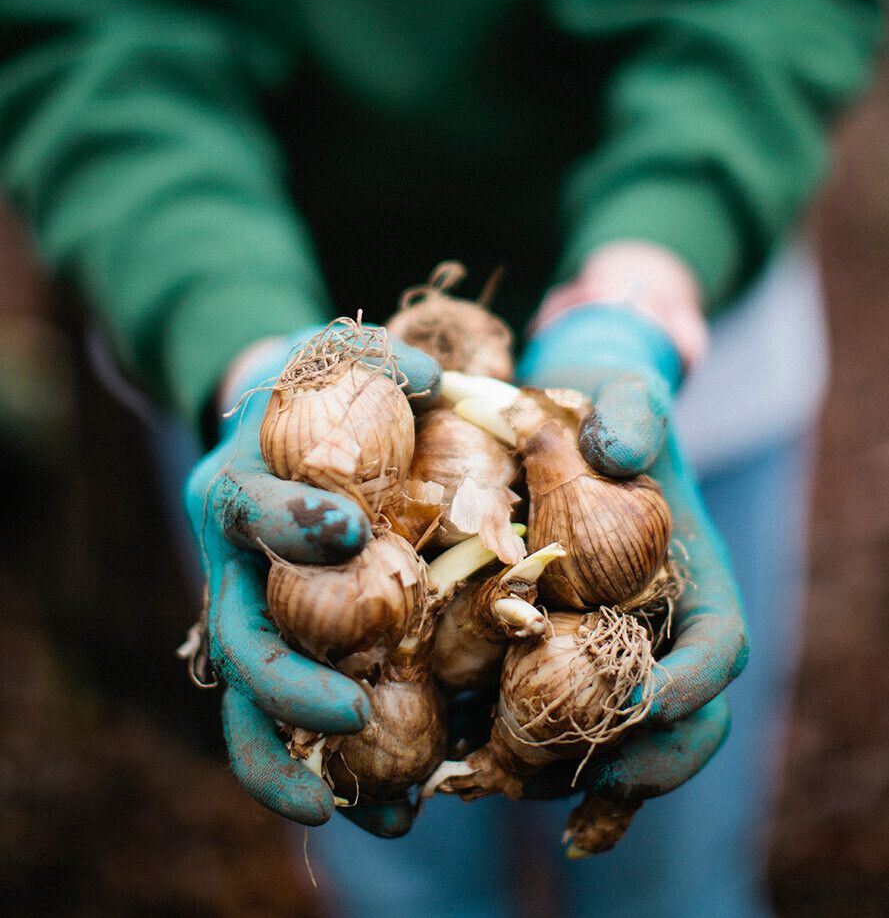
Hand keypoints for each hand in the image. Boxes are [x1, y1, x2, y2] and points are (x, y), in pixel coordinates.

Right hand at [183, 325, 440, 834]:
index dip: (290, 522)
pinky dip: (324, 769)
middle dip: (286, 676)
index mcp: (236, 489)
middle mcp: (227, 565)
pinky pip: (286, 724)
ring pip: (245, 702)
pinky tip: (382, 810)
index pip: (248, 508)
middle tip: (348, 708)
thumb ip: (386, 361)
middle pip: (236, 634)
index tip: (347, 532)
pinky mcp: (277, 653)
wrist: (269, 432)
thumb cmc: (313, 396)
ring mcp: (247, 617)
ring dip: (284, 758)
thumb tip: (442, 380)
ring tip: (334, 811)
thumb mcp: (336, 359)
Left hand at [515, 298, 746, 826]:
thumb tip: (620, 450)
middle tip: (588, 776)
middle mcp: (660, 631)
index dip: (691, 684)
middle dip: (641, 760)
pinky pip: (549, 727)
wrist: (564, 419)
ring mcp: (608, 654)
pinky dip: (522, 763)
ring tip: (512, 785)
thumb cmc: (605, 407)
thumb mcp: (624, 395)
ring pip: (611, 740)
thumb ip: (633, 412)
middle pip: (678, 722)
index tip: (645, 702)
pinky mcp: (551, 661)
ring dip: (568, 773)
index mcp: (697, 580)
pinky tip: (473, 776)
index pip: (719, 648)